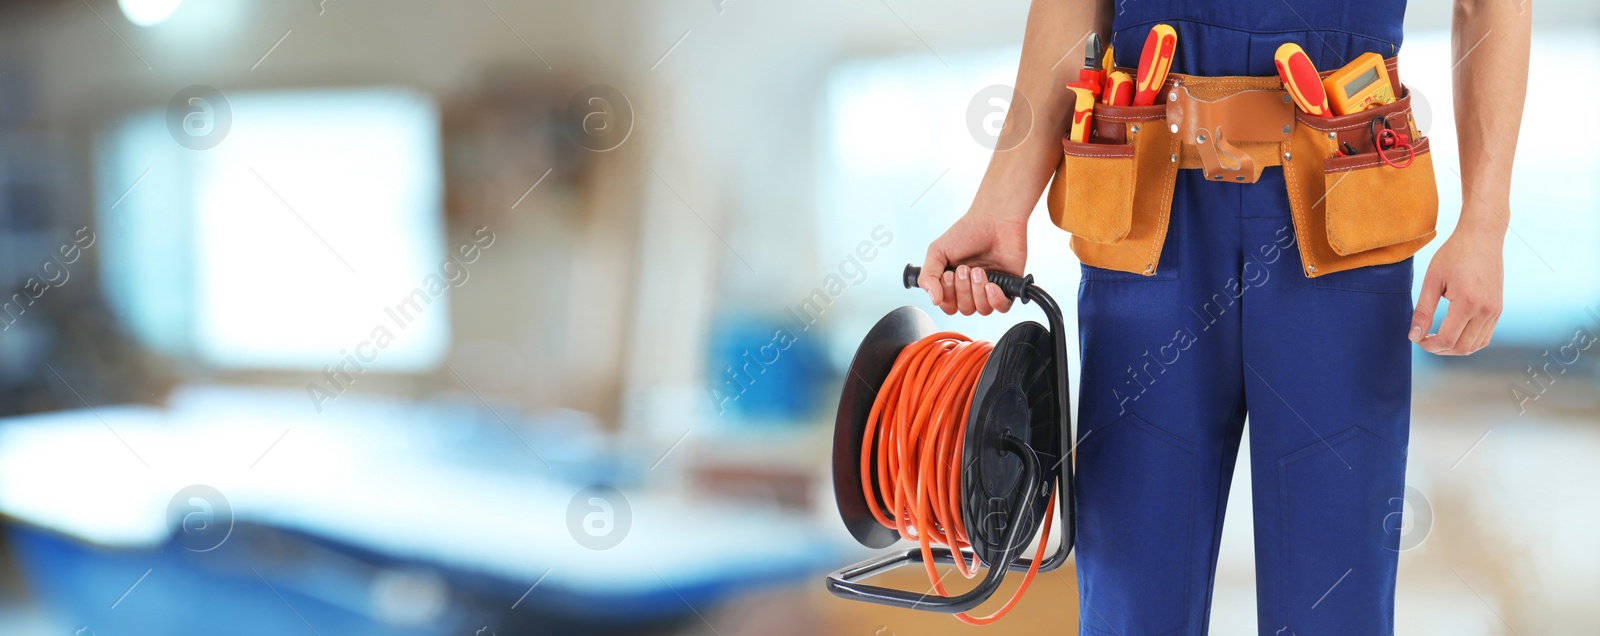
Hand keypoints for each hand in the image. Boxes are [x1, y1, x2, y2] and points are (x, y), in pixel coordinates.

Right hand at [918, 211, 1028, 314]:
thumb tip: (933, 299)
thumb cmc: (967, 232)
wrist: (995, 219)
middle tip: (965, 268)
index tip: (948, 275)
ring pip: (981, 310)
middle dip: (963, 290)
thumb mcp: (937, 251)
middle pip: (964, 309)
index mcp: (954, 282)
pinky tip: (991, 284)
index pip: (948, 305)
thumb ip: (928, 276)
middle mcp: (971, 288)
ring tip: (979, 270)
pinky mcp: (1008, 287)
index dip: (947, 296)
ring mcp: (990, 288)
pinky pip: (1001, 308)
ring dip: (977, 291)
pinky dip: (995, 299)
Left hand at [1411, 219, 1504, 354]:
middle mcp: (1486, 310)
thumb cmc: (1454, 254)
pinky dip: (1469, 341)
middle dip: (1440, 349)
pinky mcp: (1498, 309)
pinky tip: (1453, 332)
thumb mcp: (1432, 280)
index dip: (1429, 346)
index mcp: (1468, 303)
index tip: (1417, 339)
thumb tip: (1414, 336)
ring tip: (1437, 338)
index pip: (1447, 340)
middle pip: (1462, 348)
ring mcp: (1495, 311)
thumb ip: (1423, 311)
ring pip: (1476, 346)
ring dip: (1455, 348)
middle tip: (1424, 339)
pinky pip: (1485, 336)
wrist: (1482, 236)